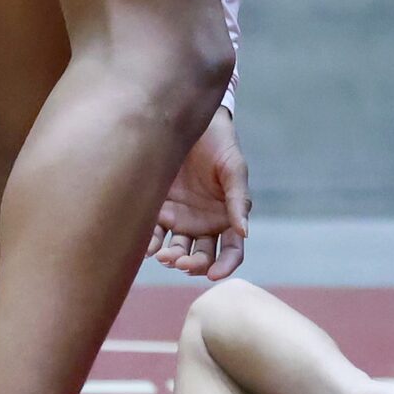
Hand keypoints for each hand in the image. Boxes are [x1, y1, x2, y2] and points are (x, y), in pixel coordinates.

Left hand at [150, 107, 251, 280]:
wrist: (185, 119)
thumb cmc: (218, 143)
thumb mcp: (234, 167)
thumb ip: (238, 199)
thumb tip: (245, 231)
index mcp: (228, 217)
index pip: (232, 250)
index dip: (226, 265)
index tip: (214, 274)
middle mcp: (204, 224)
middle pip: (202, 256)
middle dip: (194, 265)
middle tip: (182, 263)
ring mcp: (181, 219)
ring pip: (177, 250)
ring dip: (172, 258)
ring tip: (165, 256)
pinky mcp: (158, 210)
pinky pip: (154, 234)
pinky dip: (151, 245)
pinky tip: (148, 248)